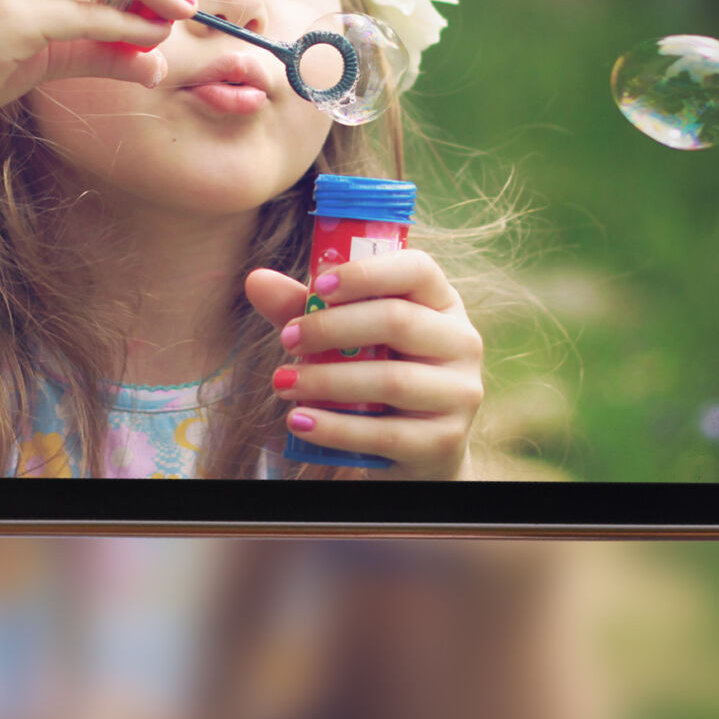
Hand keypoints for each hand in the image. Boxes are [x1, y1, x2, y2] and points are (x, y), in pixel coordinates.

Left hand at [246, 250, 484, 478]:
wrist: (418, 449)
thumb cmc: (379, 374)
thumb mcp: (346, 338)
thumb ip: (305, 308)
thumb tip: (256, 280)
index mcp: (442, 302)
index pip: (417, 269)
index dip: (366, 274)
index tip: (317, 287)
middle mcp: (462, 342)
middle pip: (398, 321)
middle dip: (333, 328)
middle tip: (286, 340)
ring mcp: (459, 393)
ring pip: (391, 380)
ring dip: (327, 381)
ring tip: (281, 384)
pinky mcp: (445, 440)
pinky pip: (385, 433)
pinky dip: (335, 428)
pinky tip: (299, 421)